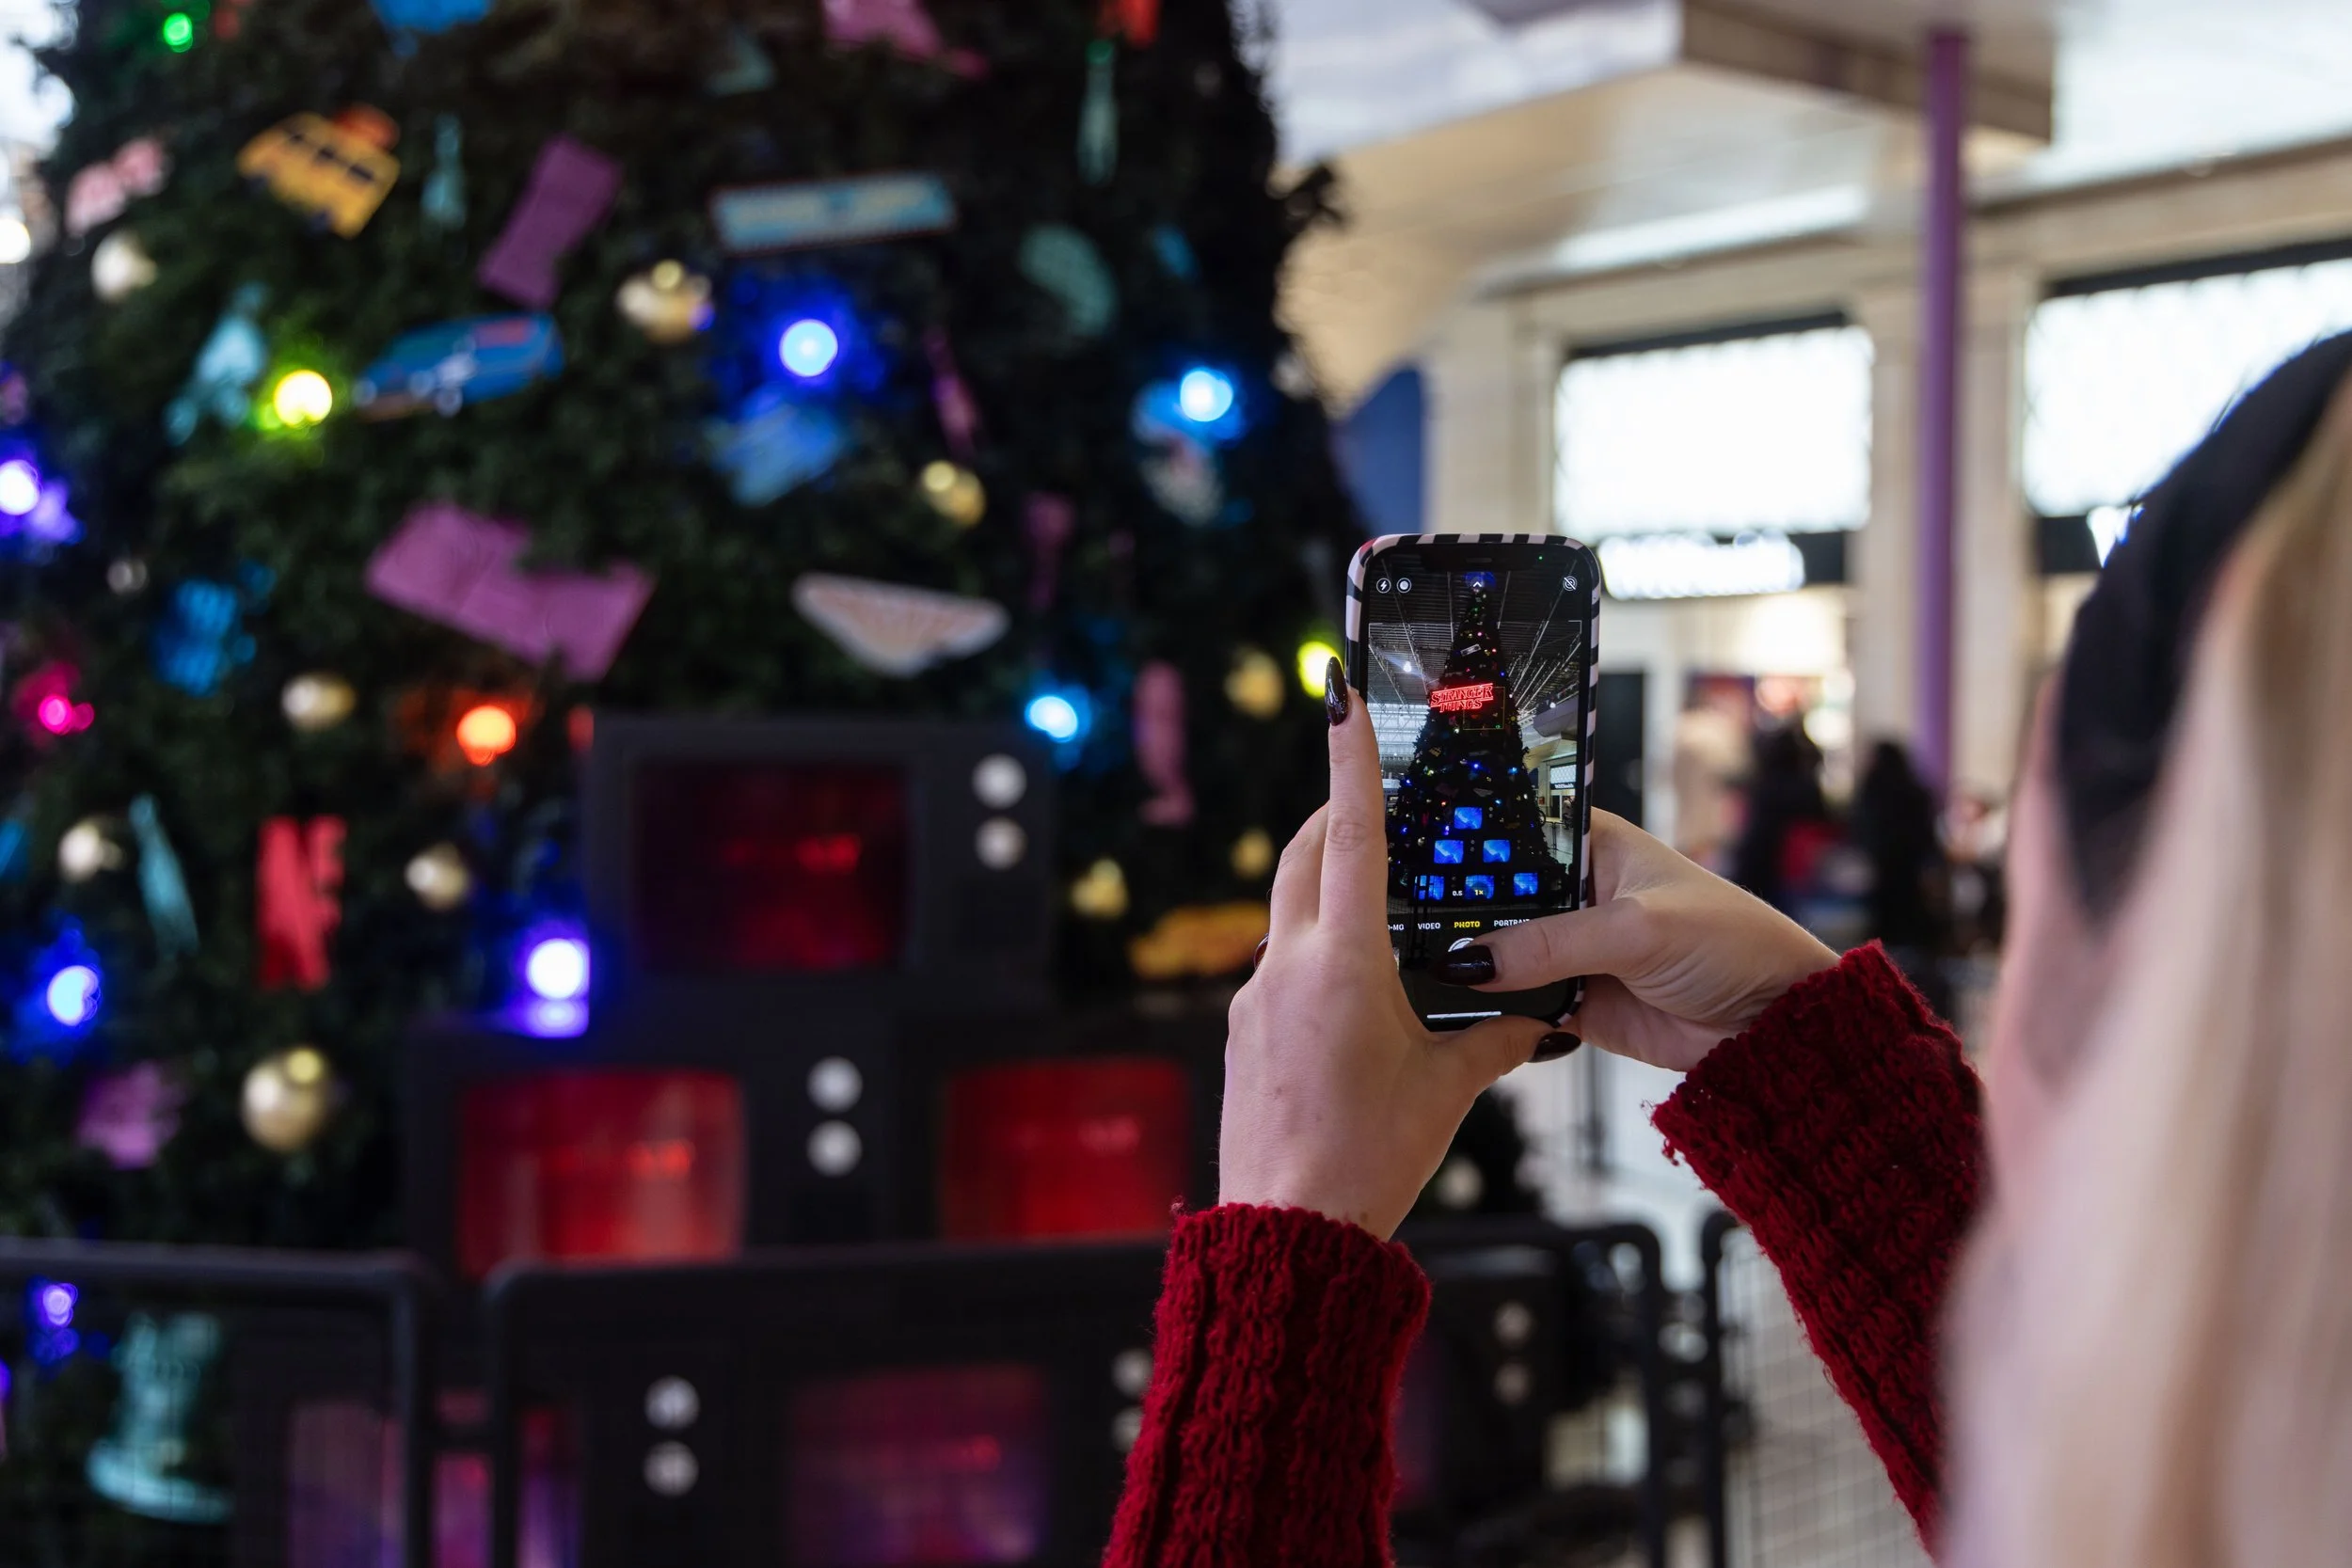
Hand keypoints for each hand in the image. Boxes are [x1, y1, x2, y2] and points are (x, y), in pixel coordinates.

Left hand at [1217, 664, 1550, 1238]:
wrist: (1288, 1231)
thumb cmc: (1370, 1159)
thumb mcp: (1448, 1090)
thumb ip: (1494, 1038)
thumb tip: (1538, 1015)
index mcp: (1342, 963)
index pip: (1351, 835)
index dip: (1350, 760)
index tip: (1336, 695)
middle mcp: (1287, 965)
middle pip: (1305, 858)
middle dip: (1336, 816)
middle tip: (1372, 794)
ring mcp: (1255, 997)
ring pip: (1287, 911)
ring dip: (1325, 885)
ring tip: (1376, 893)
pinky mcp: (1242, 1031)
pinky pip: (1278, 962)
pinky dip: (1313, 946)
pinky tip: (1351, 981)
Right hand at [1440, 811, 1837, 1072]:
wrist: (1773, 1024)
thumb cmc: (1731, 944)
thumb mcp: (1637, 930)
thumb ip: (1551, 943)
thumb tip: (1472, 960)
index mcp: (1590, 846)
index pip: (1513, 834)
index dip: (1466, 847)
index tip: (1413, 862)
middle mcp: (1572, 893)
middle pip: (1495, 899)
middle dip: (1459, 917)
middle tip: (1406, 929)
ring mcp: (1569, 950)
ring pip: (1499, 956)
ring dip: (1473, 969)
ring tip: (1420, 974)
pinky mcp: (1571, 1001)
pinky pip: (1516, 1004)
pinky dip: (1493, 1011)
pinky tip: (1458, 1012)